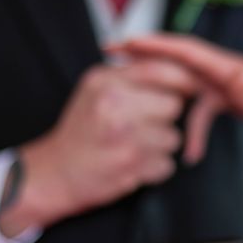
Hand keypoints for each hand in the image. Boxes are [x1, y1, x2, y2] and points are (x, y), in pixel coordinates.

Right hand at [0, 60, 202, 236]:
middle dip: (165, 117)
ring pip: (174, 137)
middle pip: (173, 105)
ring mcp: (125, 136)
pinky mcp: (132, 166)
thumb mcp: (96, 90)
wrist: (54, 173)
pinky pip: (167, 164)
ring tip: (133, 146)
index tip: (188, 88)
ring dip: (160, 146)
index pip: (160, 70)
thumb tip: (177, 70)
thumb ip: (131, 76)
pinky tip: (133, 164)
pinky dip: (155, 168)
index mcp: (106, 81)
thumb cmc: (80, 131)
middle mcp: (115, 105)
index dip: (182, 80)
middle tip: (143, 125)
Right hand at [108, 34, 242, 163]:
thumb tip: (208, 82)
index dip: (148, 45)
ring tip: (137, 107)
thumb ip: (229, 81)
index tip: (120, 44)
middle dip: (143, 59)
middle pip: (172, 61)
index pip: (176, 48)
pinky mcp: (224, 98)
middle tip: (111, 58)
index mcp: (218, 62)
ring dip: (162, 97)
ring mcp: (219, 83)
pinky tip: (191, 155)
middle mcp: (215, 68)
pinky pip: (200, 112)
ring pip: (181, 87)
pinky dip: (194, 131)